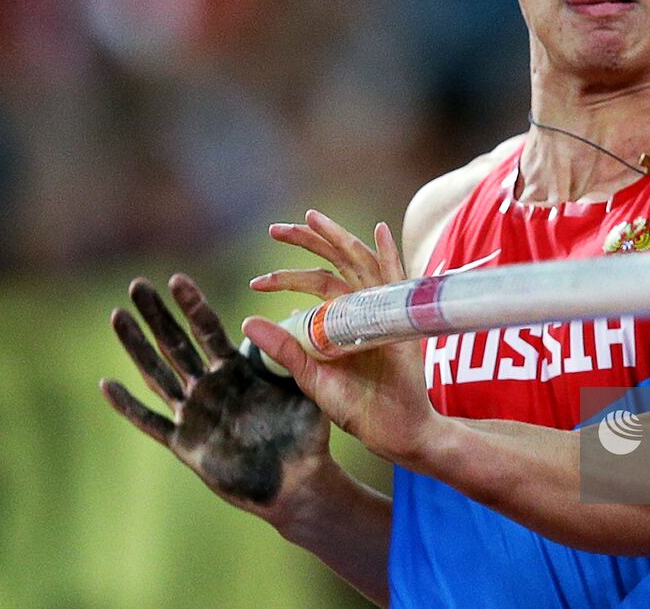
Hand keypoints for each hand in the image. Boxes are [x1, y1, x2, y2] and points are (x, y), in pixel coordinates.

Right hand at [100, 274, 330, 521]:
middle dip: (157, 314)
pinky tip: (106, 384)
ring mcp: (195, 413)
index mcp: (237, 370)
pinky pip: (151, 422)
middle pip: (177, 343)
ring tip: (117, 317)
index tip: (176, 278)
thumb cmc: (306, 434)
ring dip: (136, 346)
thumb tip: (297, 311)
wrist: (298, 481)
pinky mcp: (186, 443)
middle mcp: (211, 387)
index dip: (192, 305)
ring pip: (157, 373)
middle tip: (137, 285)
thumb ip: (295, 354)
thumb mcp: (304, 386)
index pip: (209, 329)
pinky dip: (128, 405)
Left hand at [247, 210, 438, 465]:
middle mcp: (363, 307)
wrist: (395, 432)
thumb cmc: (358, 408)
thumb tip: (248, 322)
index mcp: (341, 319)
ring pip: (360, 263)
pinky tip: (379, 231)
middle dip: (308, 242)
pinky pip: (398, 280)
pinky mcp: (401, 321)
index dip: (287, 275)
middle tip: (275, 229)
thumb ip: (286, 350)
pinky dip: (390, 255)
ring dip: (338, 239)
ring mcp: (384, 310)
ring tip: (312, 218)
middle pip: (336, 262)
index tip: (256, 282)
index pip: (315, 283)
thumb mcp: (312, 378)